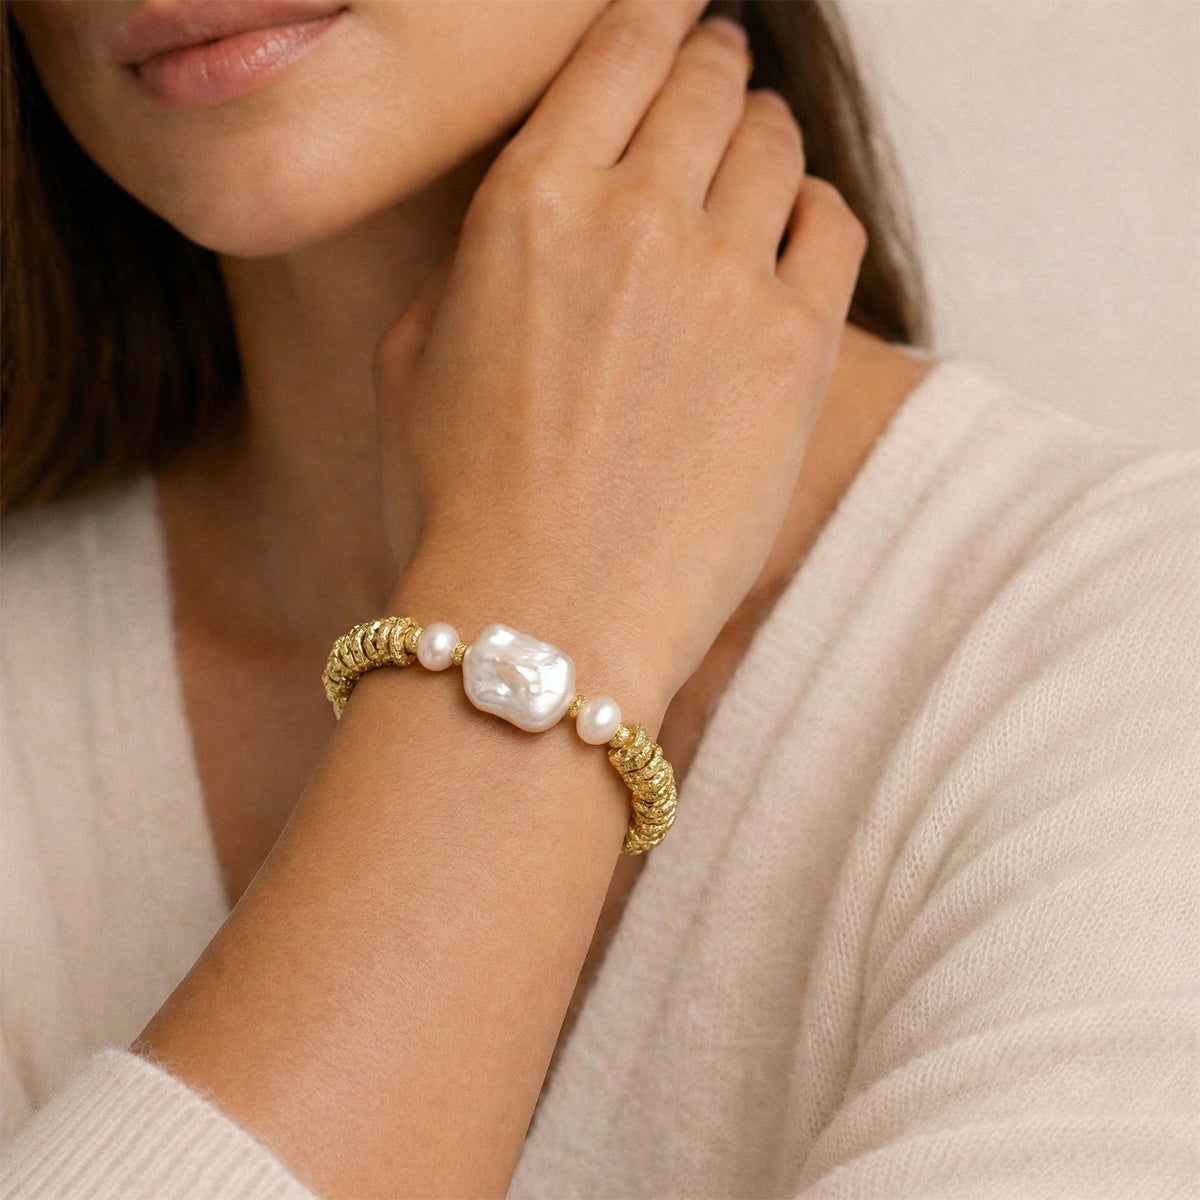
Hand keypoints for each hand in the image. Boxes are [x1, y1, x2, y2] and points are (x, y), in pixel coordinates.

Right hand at [375, 0, 866, 714]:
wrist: (546, 618)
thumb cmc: (458, 501)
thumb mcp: (415, 359)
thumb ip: (480, 260)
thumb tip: (534, 213)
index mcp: (528, 200)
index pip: (616, 49)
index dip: (654, 14)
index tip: (671, 14)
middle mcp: (635, 215)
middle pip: (705, 80)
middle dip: (711, 61)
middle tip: (715, 69)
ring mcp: (726, 279)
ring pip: (773, 142)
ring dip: (761, 132)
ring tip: (752, 150)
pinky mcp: (794, 350)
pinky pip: (832, 225)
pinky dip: (814, 208)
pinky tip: (793, 227)